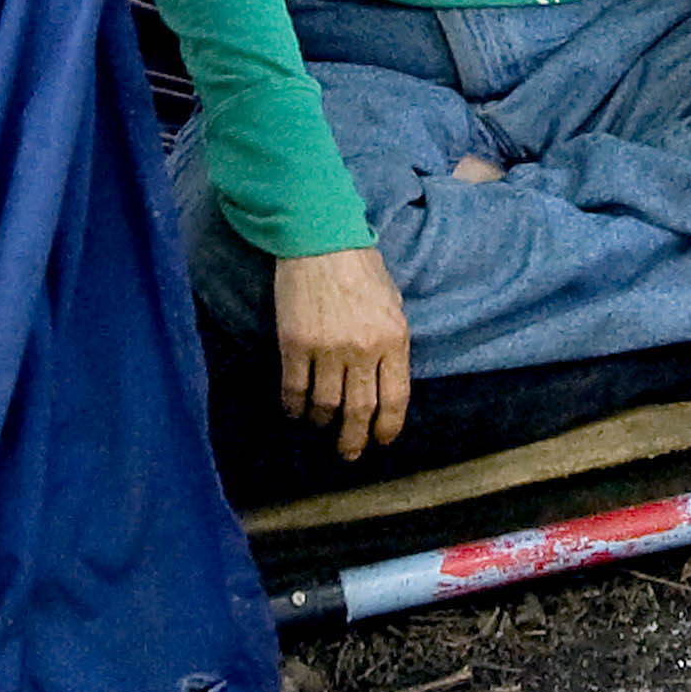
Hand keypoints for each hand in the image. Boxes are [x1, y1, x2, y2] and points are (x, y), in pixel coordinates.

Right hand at [276, 247, 413, 462]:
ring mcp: (328, 348)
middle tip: (348, 453)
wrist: (320, 238)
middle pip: (360, 410)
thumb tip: (385, 381)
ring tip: (320, 427)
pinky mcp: (295, 343)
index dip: (388, 426)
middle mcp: (363, 349)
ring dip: (323, 422)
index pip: (396, 397)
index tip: (381, 440)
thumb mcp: (392, 304)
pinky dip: (294, 407)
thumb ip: (391, 343)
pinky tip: (295, 412)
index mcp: (394, 338)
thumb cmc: (361, 267)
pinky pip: (295, 389)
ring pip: (326, 405)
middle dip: (354, 439)